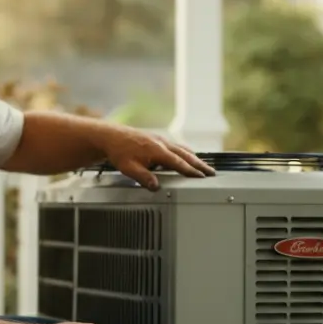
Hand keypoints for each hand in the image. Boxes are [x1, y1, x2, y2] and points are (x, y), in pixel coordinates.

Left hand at [99, 126, 214, 191]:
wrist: (111, 136)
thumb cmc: (119, 152)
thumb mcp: (129, 168)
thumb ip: (143, 178)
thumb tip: (156, 187)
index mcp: (157, 150)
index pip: (179, 163)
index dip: (191, 171)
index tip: (202, 176)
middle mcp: (162, 143)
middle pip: (185, 154)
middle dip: (199, 164)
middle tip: (211, 172)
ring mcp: (160, 140)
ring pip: (182, 149)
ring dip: (194, 157)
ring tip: (203, 166)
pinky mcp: (157, 139)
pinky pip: (176, 146)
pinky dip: (185, 152)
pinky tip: (186, 155)